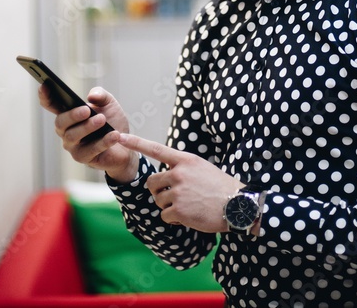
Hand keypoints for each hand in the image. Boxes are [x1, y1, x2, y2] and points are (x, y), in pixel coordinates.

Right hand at [37, 86, 137, 182]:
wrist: (126, 145)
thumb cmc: (112, 122)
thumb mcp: (109, 104)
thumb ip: (101, 95)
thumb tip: (91, 96)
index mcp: (69, 114)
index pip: (51, 105)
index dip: (45, 96)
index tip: (44, 85)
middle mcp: (66, 130)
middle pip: (60, 122)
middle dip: (72, 115)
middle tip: (86, 110)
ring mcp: (73, 146)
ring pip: (72, 136)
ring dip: (88, 127)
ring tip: (102, 120)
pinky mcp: (83, 158)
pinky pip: (91, 150)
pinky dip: (103, 142)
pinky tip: (114, 135)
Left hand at [119, 133, 243, 232]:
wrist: (237, 205)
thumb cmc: (220, 187)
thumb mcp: (202, 168)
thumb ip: (182, 168)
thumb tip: (164, 175)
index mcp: (185, 160)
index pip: (156, 149)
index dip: (136, 142)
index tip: (120, 136)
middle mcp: (179, 173)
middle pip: (152, 182)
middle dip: (158, 191)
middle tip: (174, 196)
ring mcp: (179, 192)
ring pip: (158, 200)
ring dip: (168, 206)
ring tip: (188, 205)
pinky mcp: (179, 210)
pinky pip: (164, 215)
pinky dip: (174, 219)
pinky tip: (189, 216)